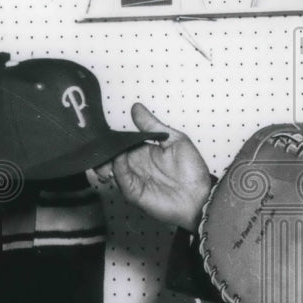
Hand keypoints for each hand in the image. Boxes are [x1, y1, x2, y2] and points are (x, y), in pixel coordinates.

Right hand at [96, 103, 212, 232]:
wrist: (201, 194)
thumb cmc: (192, 170)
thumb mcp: (174, 140)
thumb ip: (153, 125)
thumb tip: (136, 108)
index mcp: (143, 151)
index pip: (122, 141)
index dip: (113, 136)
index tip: (105, 127)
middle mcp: (136, 165)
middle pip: (112, 154)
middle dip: (103, 148)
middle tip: (100, 140)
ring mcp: (134, 178)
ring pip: (111, 167)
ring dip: (106, 159)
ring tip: (109, 150)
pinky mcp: (135, 192)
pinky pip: (122, 180)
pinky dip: (118, 169)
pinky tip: (120, 159)